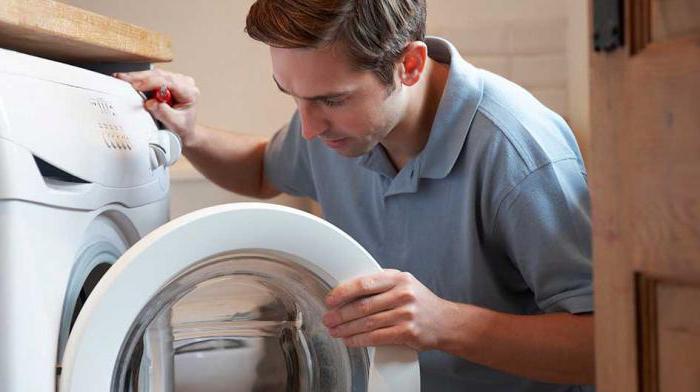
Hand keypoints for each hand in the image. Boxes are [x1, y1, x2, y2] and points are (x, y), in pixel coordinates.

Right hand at [114, 69, 199, 144]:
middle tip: (123, 78)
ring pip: (155, 74)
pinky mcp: (168, 81)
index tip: (136, 86)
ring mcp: (176, 80)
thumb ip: (164, 113)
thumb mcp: (175, 124)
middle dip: (140, 77)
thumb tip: (150, 103)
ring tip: (123, 78)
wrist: (185, 129)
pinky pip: (153, 77)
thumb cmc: (183, 127)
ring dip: (138, 77)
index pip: (169, 82)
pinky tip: (130, 79)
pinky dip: (141, 79)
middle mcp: (184, 83)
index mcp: (189, 92)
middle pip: (160, 75)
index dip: (151, 82)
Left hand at [322, 269, 451, 350]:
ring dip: (346, 329)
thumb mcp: (403, 285)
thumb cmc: (420, 303)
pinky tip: (350, 340)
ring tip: (335, 331)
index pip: (364, 283)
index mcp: (398, 278)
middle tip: (328, 319)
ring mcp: (405, 313)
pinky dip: (359, 340)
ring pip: (367, 323)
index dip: (343, 292)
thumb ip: (380, 285)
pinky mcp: (407, 332)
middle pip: (363, 305)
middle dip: (341, 314)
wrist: (445, 322)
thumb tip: (347, 293)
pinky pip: (376, 337)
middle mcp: (402, 294)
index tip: (331, 300)